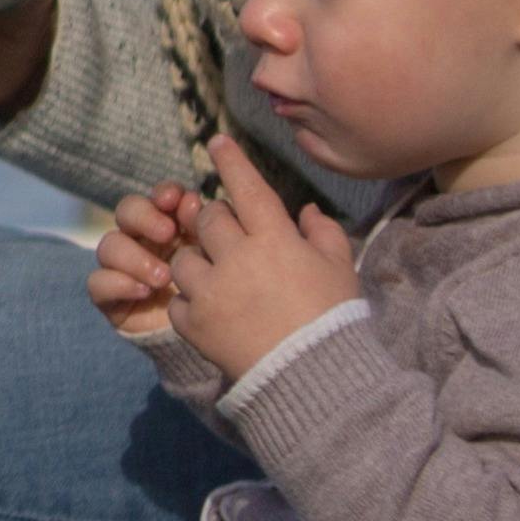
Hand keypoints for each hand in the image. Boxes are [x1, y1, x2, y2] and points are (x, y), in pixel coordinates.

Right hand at [87, 186, 198, 345]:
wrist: (210, 342)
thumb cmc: (215, 294)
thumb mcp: (214, 258)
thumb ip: (202, 228)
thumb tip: (191, 201)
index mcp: (171, 227)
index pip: (158, 198)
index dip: (162, 192)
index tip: (175, 198)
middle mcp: (142, 241)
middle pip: (126, 211)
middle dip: (144, 217)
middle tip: (167, 234)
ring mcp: (122, 268)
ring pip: (109, 245)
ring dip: (135, 256)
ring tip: (163, 277)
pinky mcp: (109, 297)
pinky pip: (97, 283)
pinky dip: (118, 283)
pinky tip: (144, 292)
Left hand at [162, 144, 355, 381]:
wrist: (314, 378)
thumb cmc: (333, 318)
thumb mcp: (340, 268)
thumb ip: (323, 232)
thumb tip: (307, 211)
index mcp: (274, 238)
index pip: (246, 187)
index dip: (230, 161)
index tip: (216, 142)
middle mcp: (237, 258)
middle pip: (209, 220)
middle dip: (216, 222)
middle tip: (232, 238)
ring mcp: (211, 291)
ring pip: (184, 258)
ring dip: (198, 262)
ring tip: (220, 279)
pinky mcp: (194, 324)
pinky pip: (179, 301)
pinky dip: (192, 303)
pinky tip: (214, 312)